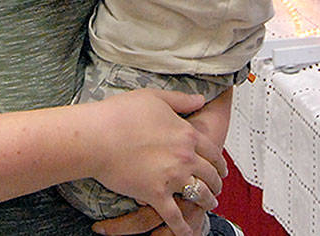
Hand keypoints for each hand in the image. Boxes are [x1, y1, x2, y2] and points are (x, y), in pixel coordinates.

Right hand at [83, 89, 226, 235]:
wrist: (98, 136)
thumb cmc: (121, 113)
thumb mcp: (155, 97)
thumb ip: (181, 100)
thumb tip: (201, 99)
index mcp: (187, 134)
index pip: (213, 152)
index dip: (220, 162)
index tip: (221, 169)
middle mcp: (185, 157)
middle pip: (210, 175)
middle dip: (216, 183)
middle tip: (217, 188)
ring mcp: (172, 178)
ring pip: (199, 195)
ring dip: (207, 202)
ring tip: (208, 205)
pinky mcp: (155, 195)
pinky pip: (175, 217)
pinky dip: (182, 228)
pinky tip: (187, 232)